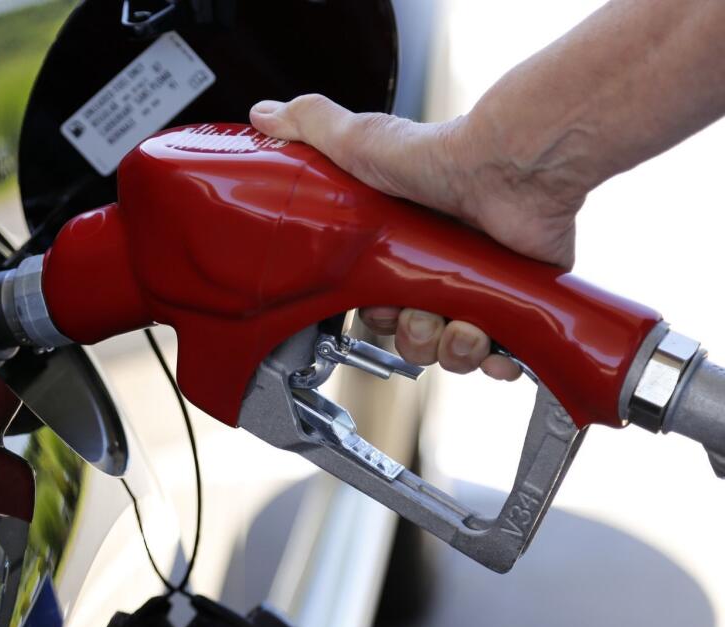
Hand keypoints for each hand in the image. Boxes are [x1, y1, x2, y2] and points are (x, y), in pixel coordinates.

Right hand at [250, 95, 588, 379]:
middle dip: (412, 338)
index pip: (373, 306)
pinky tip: (493, 339)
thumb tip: (263, 113)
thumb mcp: (356, 140)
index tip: (376, 306)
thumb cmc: (437, 155)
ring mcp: (480, 285)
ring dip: (451, 349)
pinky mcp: (519, 299)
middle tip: (421, 316)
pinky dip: (498, 358)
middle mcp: (438, 268)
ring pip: (453, 351)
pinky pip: (506, 354)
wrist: (507, 165)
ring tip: (460, 324)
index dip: (372, 316)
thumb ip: (308, 126)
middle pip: (412, 336)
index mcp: (399, 247)